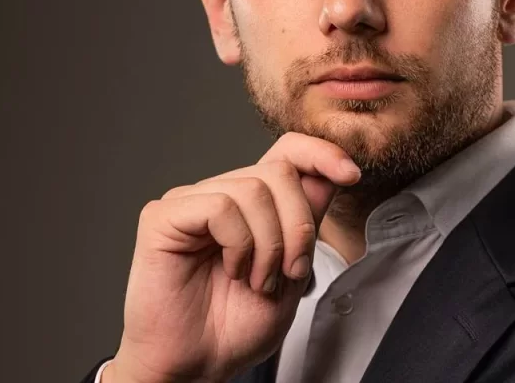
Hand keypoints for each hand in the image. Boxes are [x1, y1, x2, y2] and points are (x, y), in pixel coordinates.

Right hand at [104, 132, 360, 382]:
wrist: (197, 366)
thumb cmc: (235, 326)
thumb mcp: (293, 271)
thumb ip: (307, 221)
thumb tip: (331, 172)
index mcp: (252, 204)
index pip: (287, 151)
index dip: (321, 153)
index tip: (351, 175)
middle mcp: (221, 193)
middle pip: (279, 171)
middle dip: (298, 225)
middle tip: (289, 272)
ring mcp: (190, 201)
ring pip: (253, 189)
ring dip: (269, 244)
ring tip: (257, 281)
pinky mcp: (163, 216)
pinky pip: (220, 206)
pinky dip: (238, 244)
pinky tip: (232, 270)